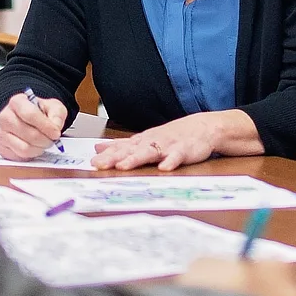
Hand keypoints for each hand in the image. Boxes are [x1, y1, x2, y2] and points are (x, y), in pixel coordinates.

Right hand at [0, 92, 67, 160]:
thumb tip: (55, 126)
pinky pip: (19, 156)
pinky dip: (31, 154)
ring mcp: (1, 133)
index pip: (30, 114)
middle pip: (29, 134)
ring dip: (39, 148)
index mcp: (17, 102)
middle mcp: (5, 116)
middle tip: (52, 140)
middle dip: (46, 140)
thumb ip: (57, 114)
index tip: (56, 133)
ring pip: (25, 148)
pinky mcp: (1, 147)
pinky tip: (34, 147)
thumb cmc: (39, 112)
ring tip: (44, 143)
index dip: (46, 126)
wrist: (28, 120)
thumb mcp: (53, 107)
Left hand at [93, 112, 228, 170]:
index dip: (107, 156)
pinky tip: (164, 168)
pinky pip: (177, 156)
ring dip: (136, 159)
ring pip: (150, 152)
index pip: (121, 148)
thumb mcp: (145, 140)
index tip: (92, 164)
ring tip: (123, 166)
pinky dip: (171, 161)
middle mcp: (152, 142)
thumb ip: (122, 145)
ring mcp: (168, 145)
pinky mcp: (184, 150)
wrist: (204, 127)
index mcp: (142, 141)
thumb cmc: (172, 136)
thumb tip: (97, 149)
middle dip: (114, 158)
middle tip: (99, 165)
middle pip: (130, 151)